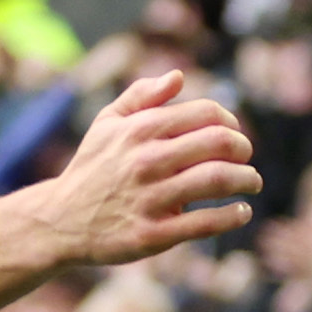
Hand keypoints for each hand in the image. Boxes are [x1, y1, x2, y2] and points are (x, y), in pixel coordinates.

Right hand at [38, 69, 260, 264]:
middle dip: (243, 149)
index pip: (206, 114)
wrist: (60, 221)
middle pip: (219, 143)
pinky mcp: (152, 234)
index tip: (235, 134)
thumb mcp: (106, 124)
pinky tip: (241, 212)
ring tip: (251, 182)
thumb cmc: (92, 168)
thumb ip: (141, 96)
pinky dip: (231, 216)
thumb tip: (178, 76)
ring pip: (217, 180)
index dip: (231, 122)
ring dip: (246, 180)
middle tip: (246, 158)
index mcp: (140, 129)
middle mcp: (146, 161)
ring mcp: (150, 198)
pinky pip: (204, 223)